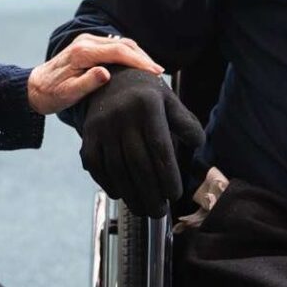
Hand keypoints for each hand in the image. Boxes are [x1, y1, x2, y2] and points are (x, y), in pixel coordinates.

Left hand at [27, 33, 163, 114]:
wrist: (34, 87)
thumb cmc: (51, 94)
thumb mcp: (67, 94)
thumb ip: (87, 83)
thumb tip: (106, 73)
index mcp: (82, 52)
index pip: (118, 52)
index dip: (139, 61)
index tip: (154, 72)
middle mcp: (86, 41)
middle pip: (123, 44)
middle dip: (143, 57)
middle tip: (159, 73)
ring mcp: (88, 41)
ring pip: (121, 43)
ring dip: (138, 54)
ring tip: (153, 70)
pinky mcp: (89, 45)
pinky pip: (115, 46)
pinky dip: (130, 54)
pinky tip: (138, 65)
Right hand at [80, 67, 205, 217]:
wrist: (111, 76)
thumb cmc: (146, 94)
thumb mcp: (169, 100)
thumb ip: (185, 122)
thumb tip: (198, 144)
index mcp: (147, 106)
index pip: (160, 149)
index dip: (167, 176)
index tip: (174, 194)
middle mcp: (122, 115)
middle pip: (138, 164)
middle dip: (151, 193)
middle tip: (159, 211)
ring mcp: (102, 125)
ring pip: (117, 168)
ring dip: (131, 195)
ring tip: (143, 210)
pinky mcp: (88, 134)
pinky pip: (96, 165)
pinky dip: (108, 183)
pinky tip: (120, 195)